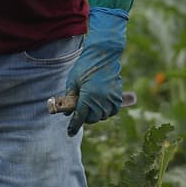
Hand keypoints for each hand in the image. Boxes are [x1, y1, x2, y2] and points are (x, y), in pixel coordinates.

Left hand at [63, 7, 127, 135]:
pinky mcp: (117, 94)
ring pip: (103, 115)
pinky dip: (108, 111)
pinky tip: (102, 106)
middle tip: (81, 113)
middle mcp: (100, 100)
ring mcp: (110, 97)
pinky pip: (113, 109)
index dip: (74, 126)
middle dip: (86, 118)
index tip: (70, 133)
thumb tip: (68, 111)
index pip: (80, 117)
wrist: (103, 54)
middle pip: (92, 118)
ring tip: (91, 109)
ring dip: (97, 115)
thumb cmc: (85, 65)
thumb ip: (70, 96)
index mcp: (87, 96)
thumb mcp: (73, 80)